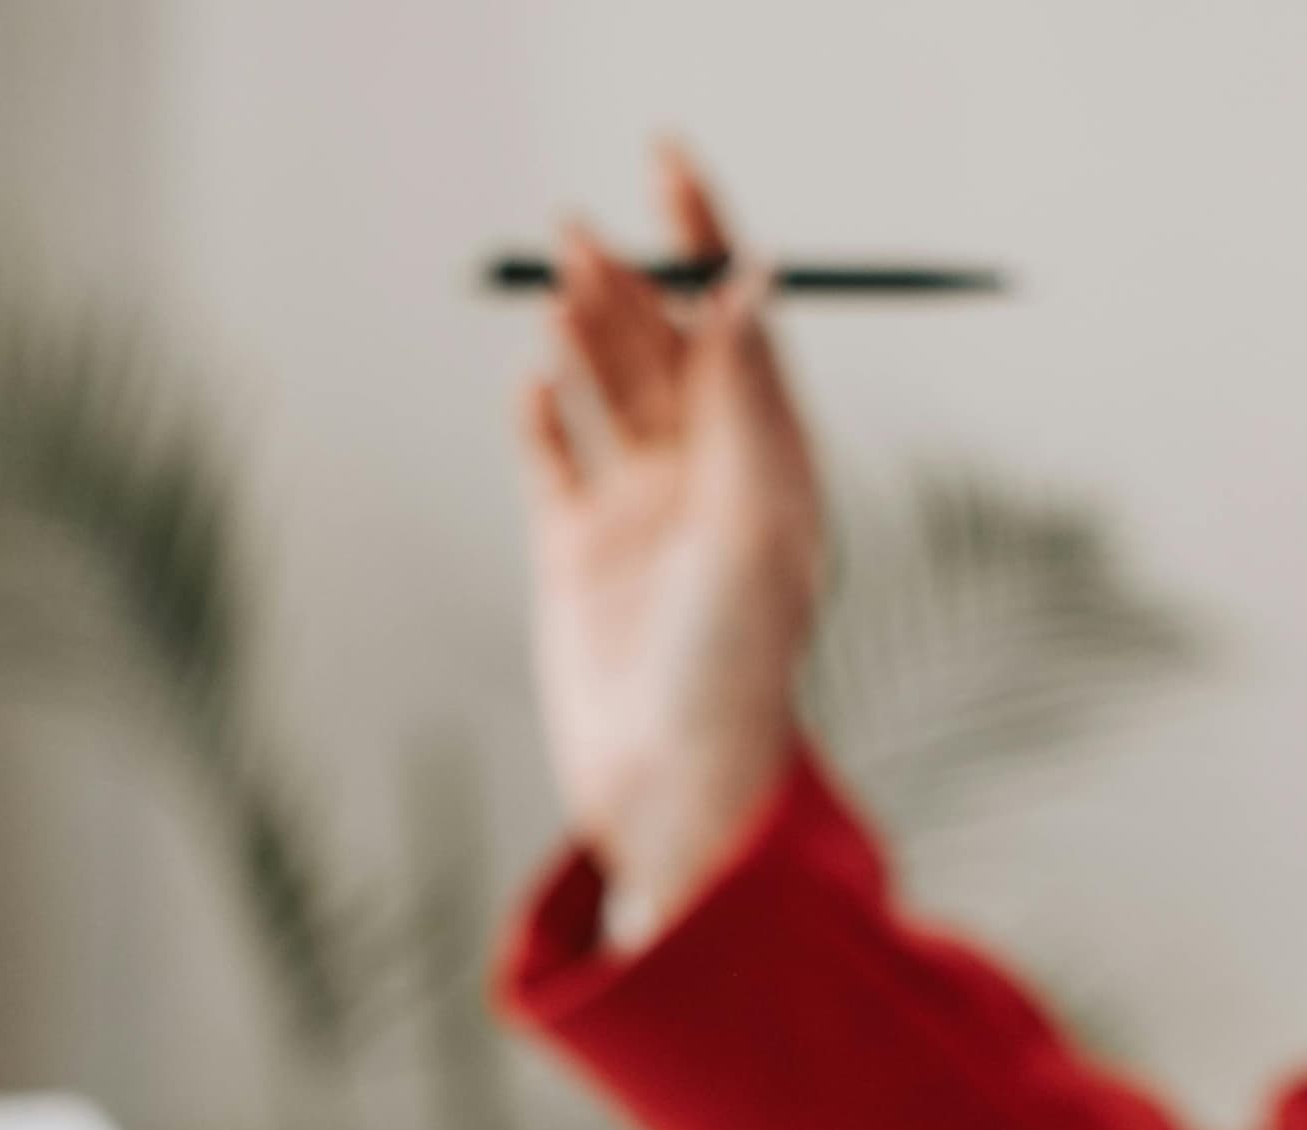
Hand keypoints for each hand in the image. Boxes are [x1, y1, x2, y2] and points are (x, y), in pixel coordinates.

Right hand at [519, 142, 826, 937]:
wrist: (668, 792)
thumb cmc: (735, 670)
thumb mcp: (753, 523)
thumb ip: (746, 402)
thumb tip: (751, 283)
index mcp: (772, 464)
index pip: (737, 322)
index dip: (707, 236)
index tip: (670, 159)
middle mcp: (710, 481)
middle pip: (666, 347)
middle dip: (631, 282)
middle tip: (583, 235)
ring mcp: (640, 515)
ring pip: (609, 391)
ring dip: (587, 332)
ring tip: (564, 282)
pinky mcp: (575, 556)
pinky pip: (556, 460)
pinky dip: (545, 414)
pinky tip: (534, 382)